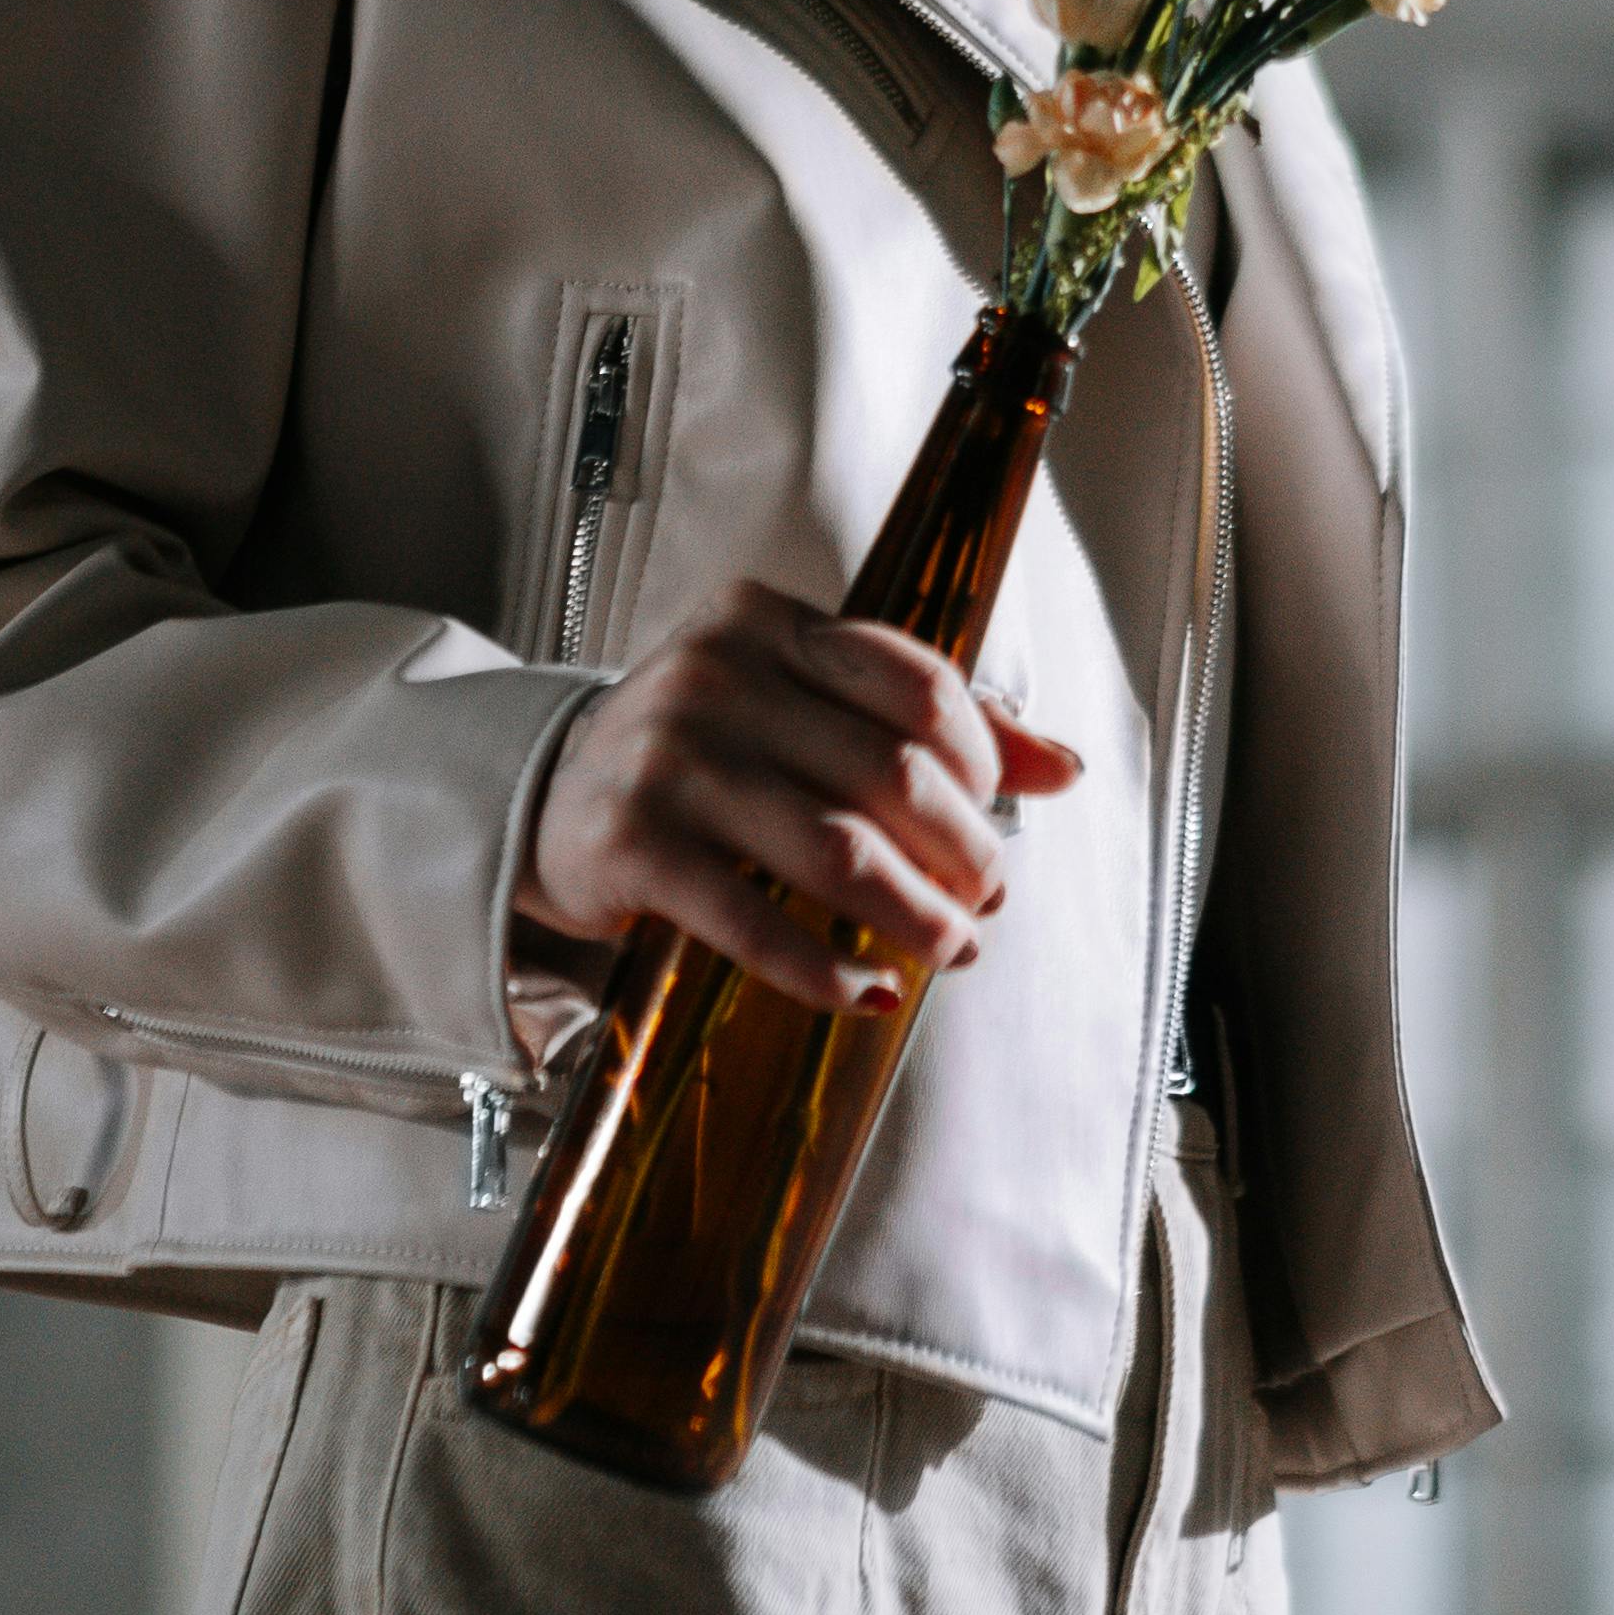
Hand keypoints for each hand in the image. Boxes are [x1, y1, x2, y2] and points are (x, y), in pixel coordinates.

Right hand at [519, 579, 1089, 1012]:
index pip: (916, 685)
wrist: (549, 795)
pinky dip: (827, 971)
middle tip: (988, 900)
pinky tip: (870, 992)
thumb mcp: (799, 703)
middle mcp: (716, 676)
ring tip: (953, 948)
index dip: (981, 761)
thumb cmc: (702, 747)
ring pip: (838, 851)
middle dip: (963, 852)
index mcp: (767, 621)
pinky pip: (756, 924)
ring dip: (917, 915)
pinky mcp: (631, 848)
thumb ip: (919, 724)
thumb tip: (1064, 767)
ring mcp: (669, 760)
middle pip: (890, 774)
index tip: (994, 816)